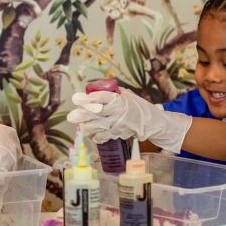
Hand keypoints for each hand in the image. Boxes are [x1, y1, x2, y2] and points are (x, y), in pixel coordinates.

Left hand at [67, 88, 191, 152]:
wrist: (153, 123)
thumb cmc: (140, 107)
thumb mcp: (128, 96)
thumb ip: (114, 93)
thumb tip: (98, 89)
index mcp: (120, 100)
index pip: (101, 98)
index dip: (87, 98)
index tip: (77, 98)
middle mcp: (118, 113)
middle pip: (95, 113)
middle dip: (82, 114)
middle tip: (71, 116)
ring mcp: (117, 125)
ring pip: (97, 127)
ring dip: (86, 126)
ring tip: (79, 125)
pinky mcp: (118, 134)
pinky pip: (102, 136)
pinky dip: (95, 136)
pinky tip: (90, 134)